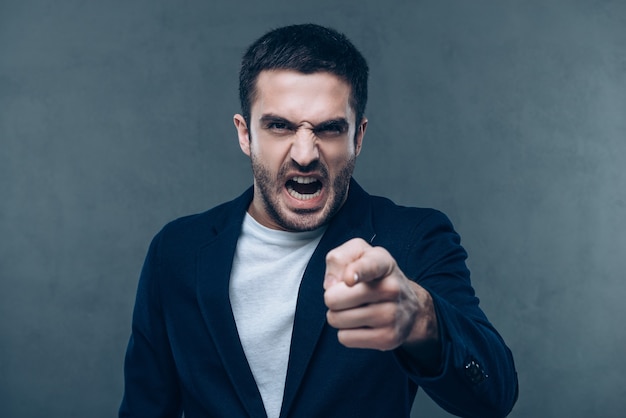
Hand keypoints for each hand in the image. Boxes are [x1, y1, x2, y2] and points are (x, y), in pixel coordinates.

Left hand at [323, 238, 438, 352]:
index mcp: (383, 263)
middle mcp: (391, 288)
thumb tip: (330, 285)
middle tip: (345, 295)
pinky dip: (346, 332)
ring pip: (337, 319)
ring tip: (355, 308)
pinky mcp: (388, 338)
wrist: (407, 303)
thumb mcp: (358, 254)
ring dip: (338, 316)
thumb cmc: (373, 275)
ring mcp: (392, 315)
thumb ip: (338, 259)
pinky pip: (345, 338)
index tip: (349, 279)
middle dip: (331, 298)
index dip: (356, 272)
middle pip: (334, 299)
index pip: (369, 266)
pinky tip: (361, 324)